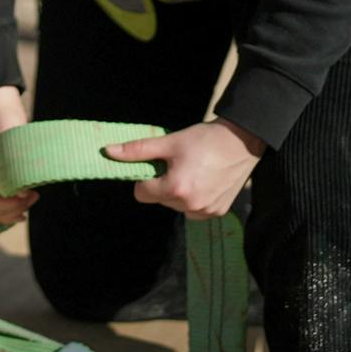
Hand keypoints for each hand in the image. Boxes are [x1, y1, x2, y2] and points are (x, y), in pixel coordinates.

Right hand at [0, 86, 38, 225]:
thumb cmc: (3, 120)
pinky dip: (10, 211)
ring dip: (13, 212)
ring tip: (32, 199)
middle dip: (14, 209)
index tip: (28, 194)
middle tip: (34, 195)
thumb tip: (25, 190)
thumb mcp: (10, 138)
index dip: (9, 204)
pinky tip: (24, 210)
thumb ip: (15, 163)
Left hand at [106, 119, 265, 219]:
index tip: (158, 164)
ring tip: (194, 171)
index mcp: (175, 189)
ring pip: (176, 206)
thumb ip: (137, 150)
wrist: (242, 142)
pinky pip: (194, 210)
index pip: (141, 194)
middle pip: (160, 199)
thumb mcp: (168, 142)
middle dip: (163, 183)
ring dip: (178, 192)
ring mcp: (205, 211)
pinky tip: (205, 180)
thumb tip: (108, 152)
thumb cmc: (204, 139)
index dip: (145, 178)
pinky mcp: (218, 212)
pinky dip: (194, 198)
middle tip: (179, 164)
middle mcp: (190, 206)